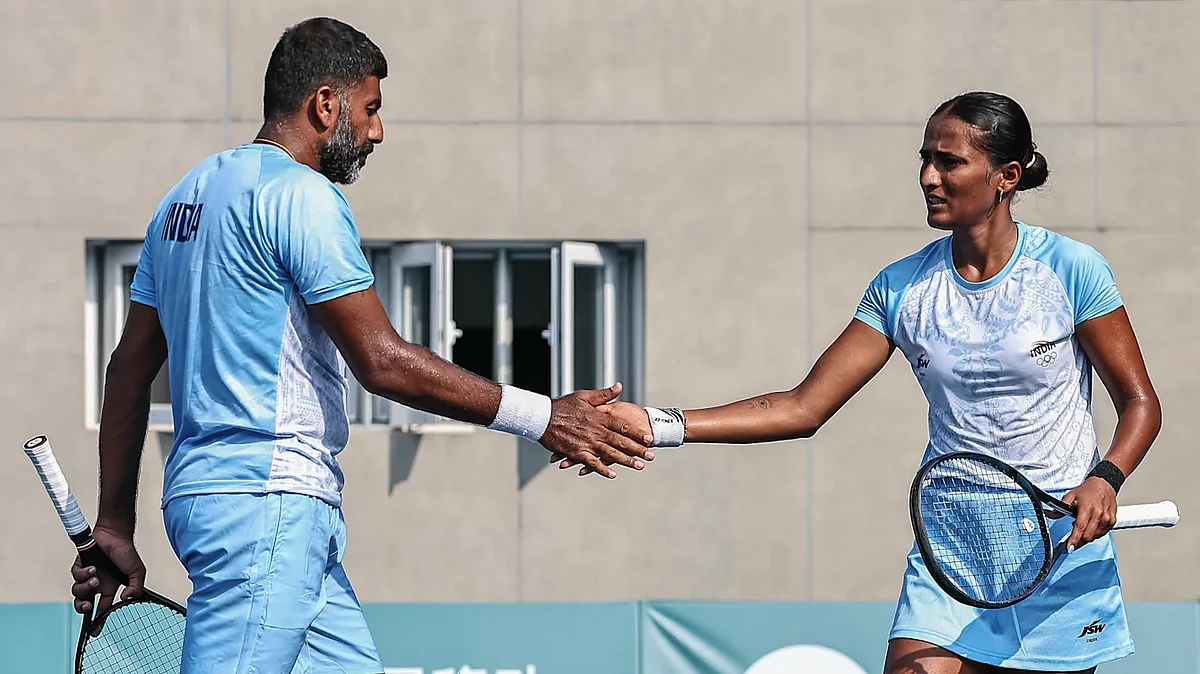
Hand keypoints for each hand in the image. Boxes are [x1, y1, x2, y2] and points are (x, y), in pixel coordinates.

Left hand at [70, 526, 145, 617]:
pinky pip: (75, 576)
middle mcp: (97, 583)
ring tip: (95, 579)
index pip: (101, 609)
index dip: (98, 621)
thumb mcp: (137, 572)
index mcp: (109, 588)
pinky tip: (92, 568)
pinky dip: (83, 574)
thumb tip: (126, 599)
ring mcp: (87, 575)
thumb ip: (135, 588)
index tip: (95, 631)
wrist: (115, 534)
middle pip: (83, 603)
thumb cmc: (126, 552)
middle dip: (82, 608)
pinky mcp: (79, 565)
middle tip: (87, 606)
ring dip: (86, 588)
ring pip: (77, 591)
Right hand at [539, 382, 653, 478]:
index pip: (622, 425)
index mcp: (598, 417)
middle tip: (651, 455)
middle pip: (620, 441)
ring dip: (625, 460)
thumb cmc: (562, 405)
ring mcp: (586, 442)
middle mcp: (595, 431)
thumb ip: (603, 394)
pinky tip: (612, 474)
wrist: (542, 417)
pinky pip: (591, 462)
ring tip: (639, 466)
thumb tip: (619, 387)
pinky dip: (602, 469)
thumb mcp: (584, 396)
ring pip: (610, 453)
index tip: (649, 438)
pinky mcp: (576, 452)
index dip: (636, 433)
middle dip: (637, 449)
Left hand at [1060, 477, 1117, 551]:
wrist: (1104, 485)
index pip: (1080, 528)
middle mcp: (1099, 515)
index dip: (1074, 539)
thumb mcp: (1070, 496)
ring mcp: (1107, 519)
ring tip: (1080, 531)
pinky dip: (1094, 534)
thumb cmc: (1087, 490)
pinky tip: (1089, 528)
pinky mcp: (1112, 522)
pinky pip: (1101, 534)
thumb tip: (1050, 515)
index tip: (1069, 547)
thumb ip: (1060, 508)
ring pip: (1095, 536)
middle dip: (1078, 542)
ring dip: (1086, 538)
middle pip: (1088, 536)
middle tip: (1071, 543)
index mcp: (1087, 508)